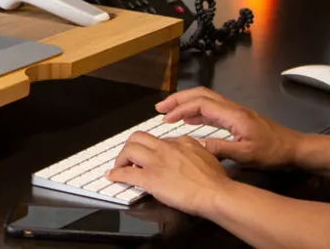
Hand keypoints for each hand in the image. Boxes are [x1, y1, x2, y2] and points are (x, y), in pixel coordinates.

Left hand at [107, 132, 230, 217]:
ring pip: (129, 149)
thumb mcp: (208, 156)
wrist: (215, 193)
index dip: (152, 148)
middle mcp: (166, 148)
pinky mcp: (150, 178)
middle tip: (129, 156)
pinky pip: (126, 173)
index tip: (150, 154)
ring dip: (121, 158)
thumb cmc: (216, 181)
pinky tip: (113, 176)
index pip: (160, 140)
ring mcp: (156, 162)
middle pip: (139, 137)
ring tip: (119, 166)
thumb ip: (197, 152)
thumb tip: (193, 154)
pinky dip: (116, 174)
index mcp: (182, 142)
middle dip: (130, 146)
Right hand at [155, 87, 304, 169]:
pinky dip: (196, 111)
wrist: (292, 148)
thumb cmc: (273, 151)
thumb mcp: (246, 155)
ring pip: (205, 99)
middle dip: (178, 99)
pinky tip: (189, 119)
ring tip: (169, 111)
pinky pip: (212, 109)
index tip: (166, 119)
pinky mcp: (237, 118)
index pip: (201, 104)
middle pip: (200, 95)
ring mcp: (235, 112)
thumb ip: (221, 149)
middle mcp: (232, 109)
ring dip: (186, 103)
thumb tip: (197, 146)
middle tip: (160, 107)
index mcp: (233, 115)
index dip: (181, 109)